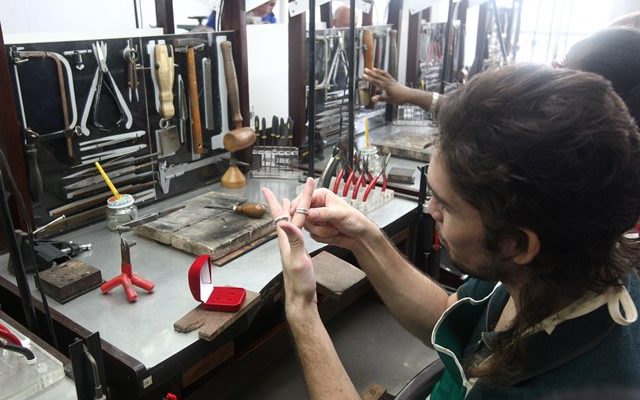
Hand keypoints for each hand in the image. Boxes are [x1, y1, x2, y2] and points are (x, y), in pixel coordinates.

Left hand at [261, 178, 317, 311]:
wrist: (301, 298)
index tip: (267, 188)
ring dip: (291, 209)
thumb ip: (294, 241)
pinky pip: (297, 231)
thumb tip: (285, 222)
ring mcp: (292, 247)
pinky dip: (297, 222)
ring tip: (287, 200)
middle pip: (287, 215)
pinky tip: (297, 224)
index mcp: (286, 240)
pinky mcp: (298, 252)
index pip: (280, 215)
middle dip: (290, 199)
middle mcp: (287, 241)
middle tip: (289, 186)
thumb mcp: (298, 260)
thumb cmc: (300, 283)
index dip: (274, 201)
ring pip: (291, 222)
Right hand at [291, 187, 376, 251]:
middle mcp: (316, 207)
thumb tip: (310, 213)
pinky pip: (312, 235)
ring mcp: (316, 219)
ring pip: (307, 227)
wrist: (360, 236)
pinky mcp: (316, 230)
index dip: (299, 207)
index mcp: (321, 196)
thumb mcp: (340, 214)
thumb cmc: (355, 220)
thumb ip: (324, 213)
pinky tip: (332, 233)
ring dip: (321, 231)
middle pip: (302, 215)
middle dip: (314, 223)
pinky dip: (323, 237)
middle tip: (324, 224)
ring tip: (334, 229)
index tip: (299, 214)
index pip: (303, 199)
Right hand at [364, 67, 410, 104]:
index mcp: (386, 86)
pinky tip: (381, 73)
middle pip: (378, 76)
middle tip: (365, 69)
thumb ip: (380, 98)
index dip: (369, 79)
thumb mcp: (389, 100)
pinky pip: (387, 75)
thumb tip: (372, 99)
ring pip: (383, 74)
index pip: (376, 81)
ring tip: (373, 68)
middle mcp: (388, 82)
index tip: (364, 76)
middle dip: (371, 73)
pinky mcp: (394, 81)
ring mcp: (391, 81)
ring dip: (377, 71)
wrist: (409, 95)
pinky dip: (383, 73)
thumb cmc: (399, 98)